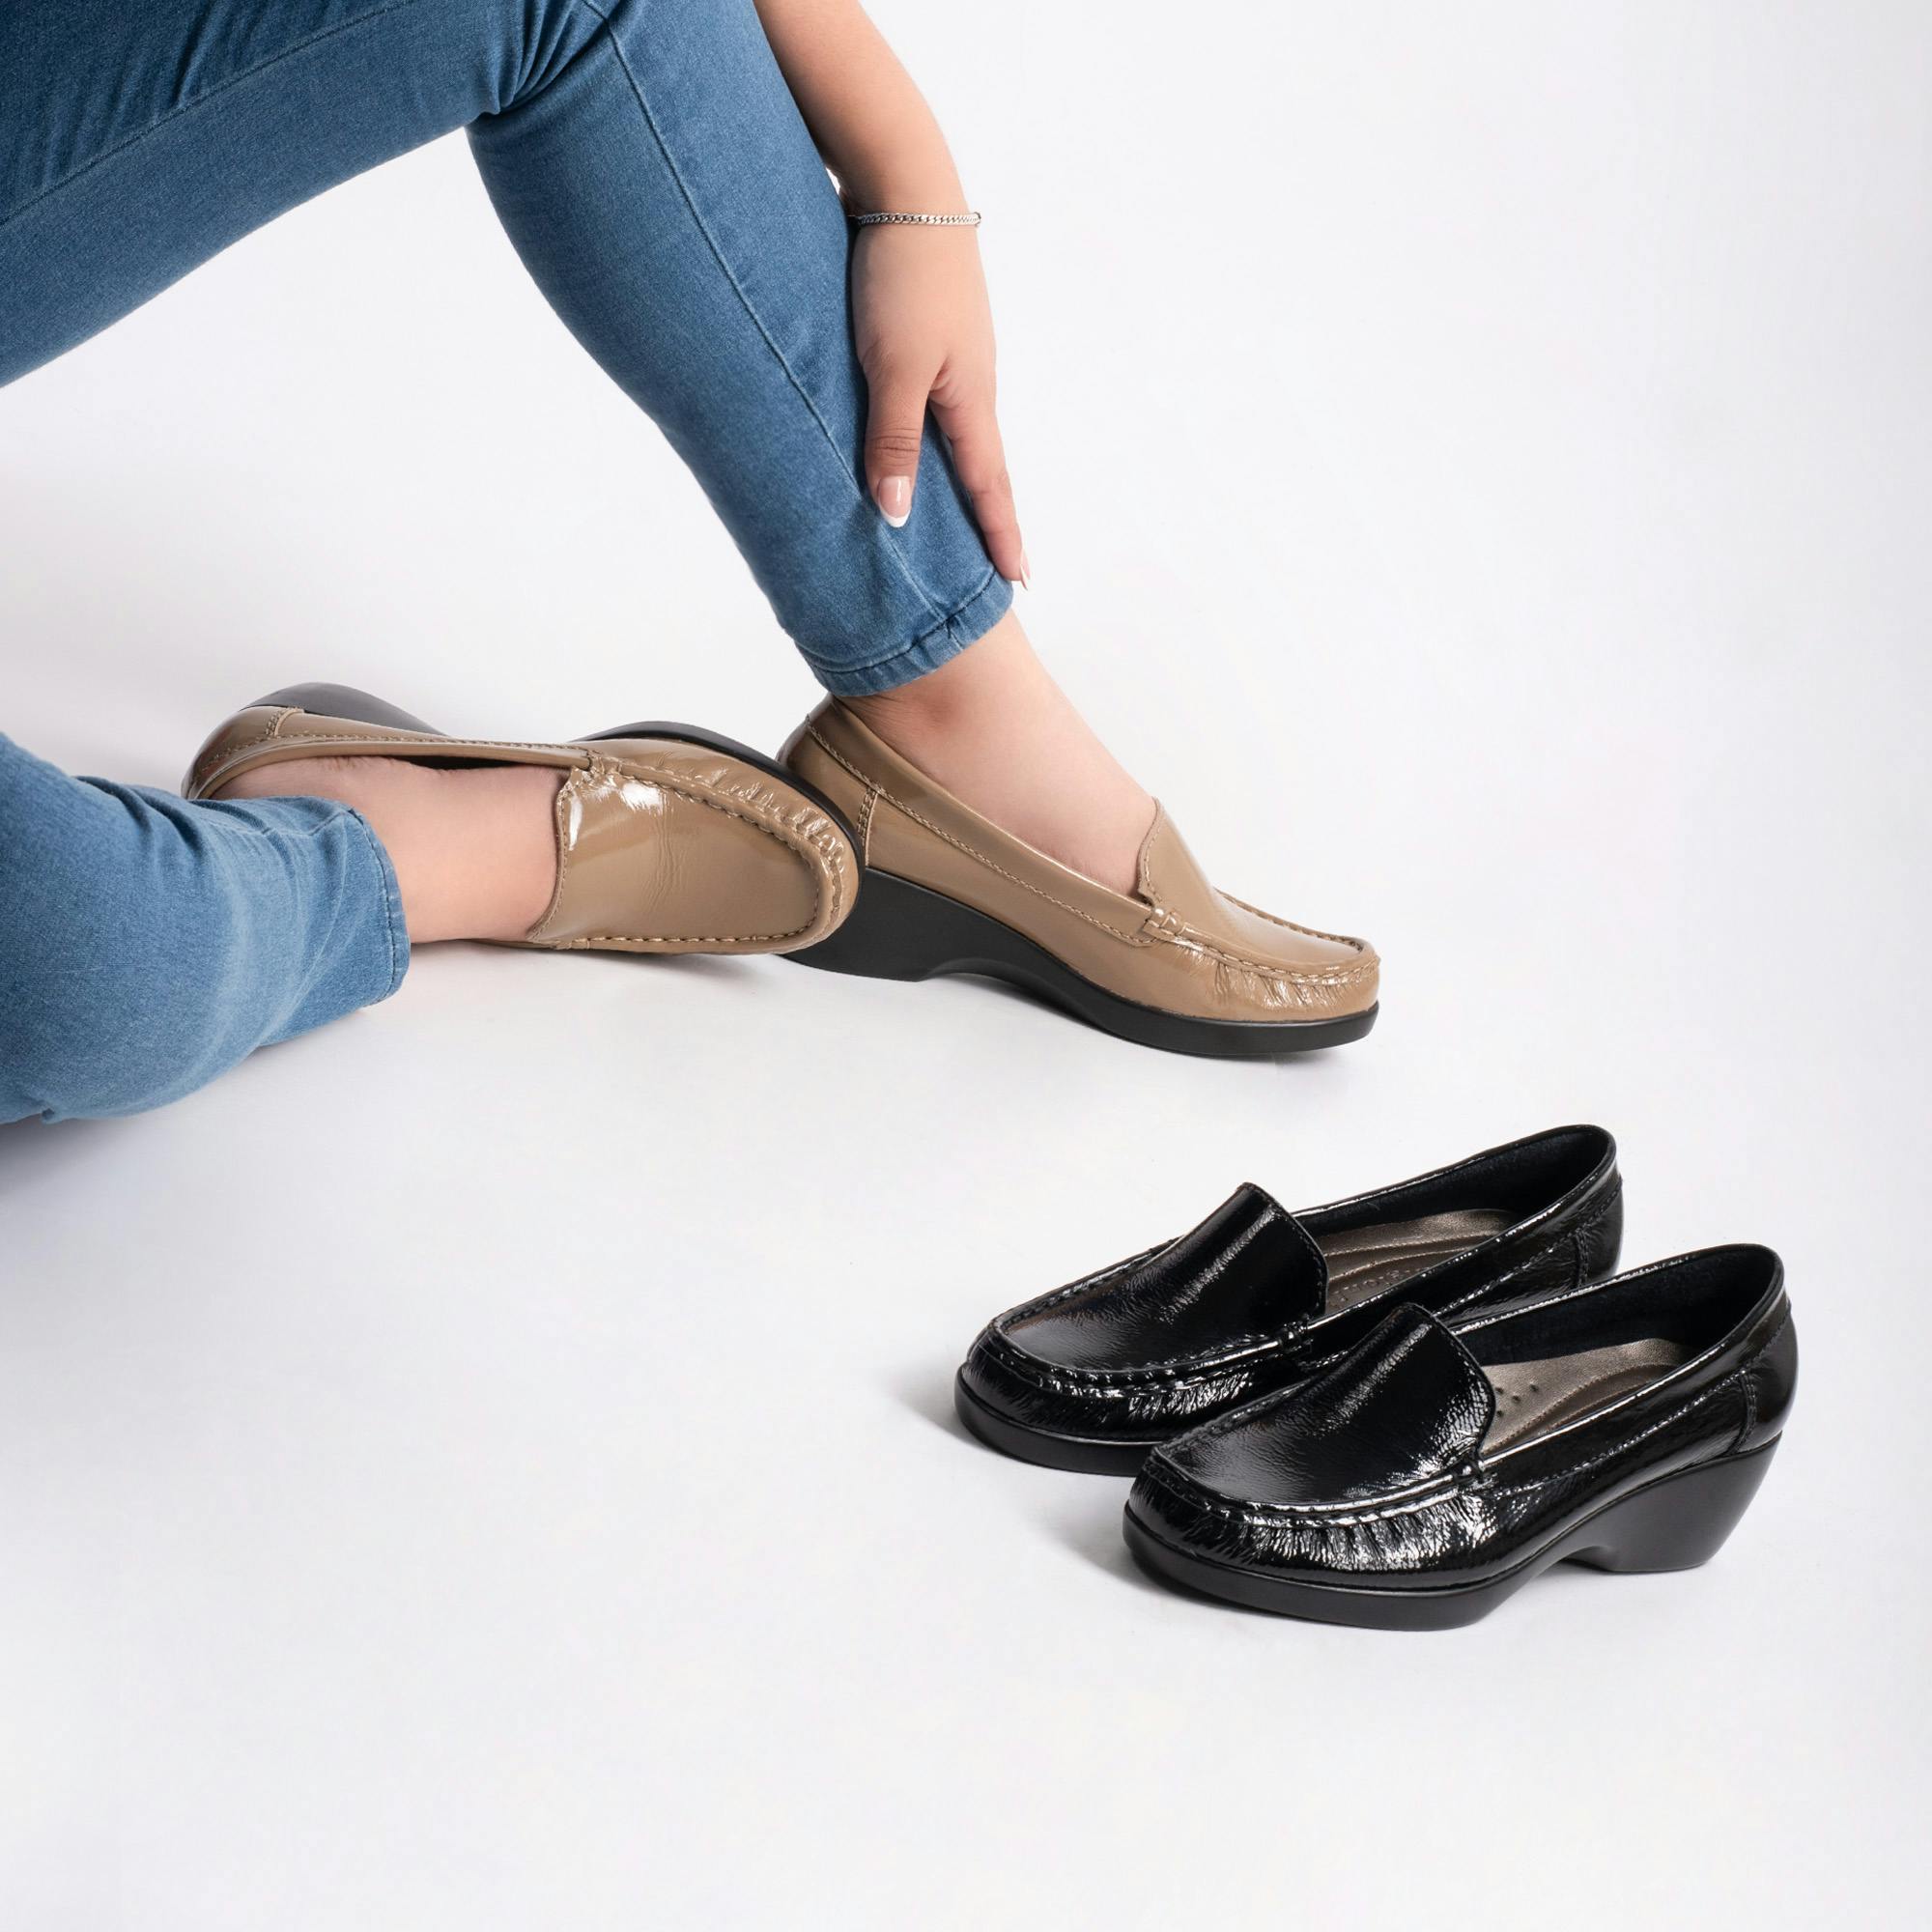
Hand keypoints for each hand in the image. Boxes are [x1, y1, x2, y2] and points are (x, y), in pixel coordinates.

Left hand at [851, 223, 1026, 584]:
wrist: (907, 189)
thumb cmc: (900, 278)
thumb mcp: (891, 368)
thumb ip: (894, 442)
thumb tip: (897, 517)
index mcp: (970, 401)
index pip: (990, 487)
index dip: (1001, 536)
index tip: (1018, 582)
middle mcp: (974, 385)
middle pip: (987, 466)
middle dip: (995, 518)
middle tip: (1008, 563)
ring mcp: (959, 357)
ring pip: (965, 434)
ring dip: (972, 479)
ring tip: (973, 517)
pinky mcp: (938, 332)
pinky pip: (945, 403)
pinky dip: (946, 439)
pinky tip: (935, 441)